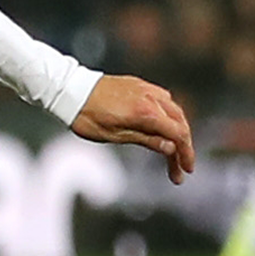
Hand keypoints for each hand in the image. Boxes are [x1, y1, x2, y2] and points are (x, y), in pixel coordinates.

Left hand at [70, 73, 195, 182]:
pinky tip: (163, 126)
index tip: (186, 170)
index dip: (186, 153)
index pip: (178, 134)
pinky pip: (162, 99)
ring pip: (173, 109)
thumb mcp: (114, 135)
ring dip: (178, 130)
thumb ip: (145, 140)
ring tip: (174, 150)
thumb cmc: (86, 116)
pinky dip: (168, 114)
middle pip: (179, 123)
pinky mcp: (138, 84)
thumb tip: (170, 148)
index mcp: (146, 112)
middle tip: (181, 167)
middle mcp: (150, 97)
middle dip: (183, 146)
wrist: (68, 88)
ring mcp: (145, 88)